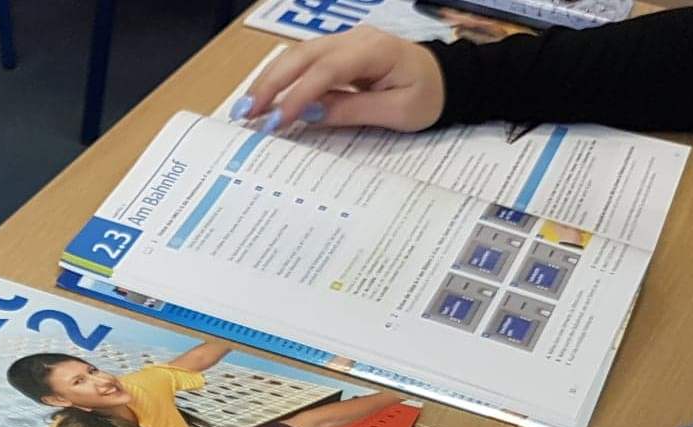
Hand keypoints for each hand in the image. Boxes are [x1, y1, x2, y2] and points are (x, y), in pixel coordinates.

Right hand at [236, 28, 445, 131]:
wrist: (446, 80)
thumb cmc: (427, 97)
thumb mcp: (396, 112)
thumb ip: (351, 110)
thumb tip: (308, 113)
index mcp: (376, 50)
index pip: (327, 70)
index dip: (298, 95)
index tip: (276, 122)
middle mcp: (355, 39)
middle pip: (303, 55)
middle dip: (271, 84)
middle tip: (245, 114)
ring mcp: (346, 42)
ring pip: (298, 55)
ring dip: (269, 81)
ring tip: (245, 109)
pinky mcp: (339, 53)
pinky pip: (304, 62)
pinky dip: (281, 79)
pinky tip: (264, 97)